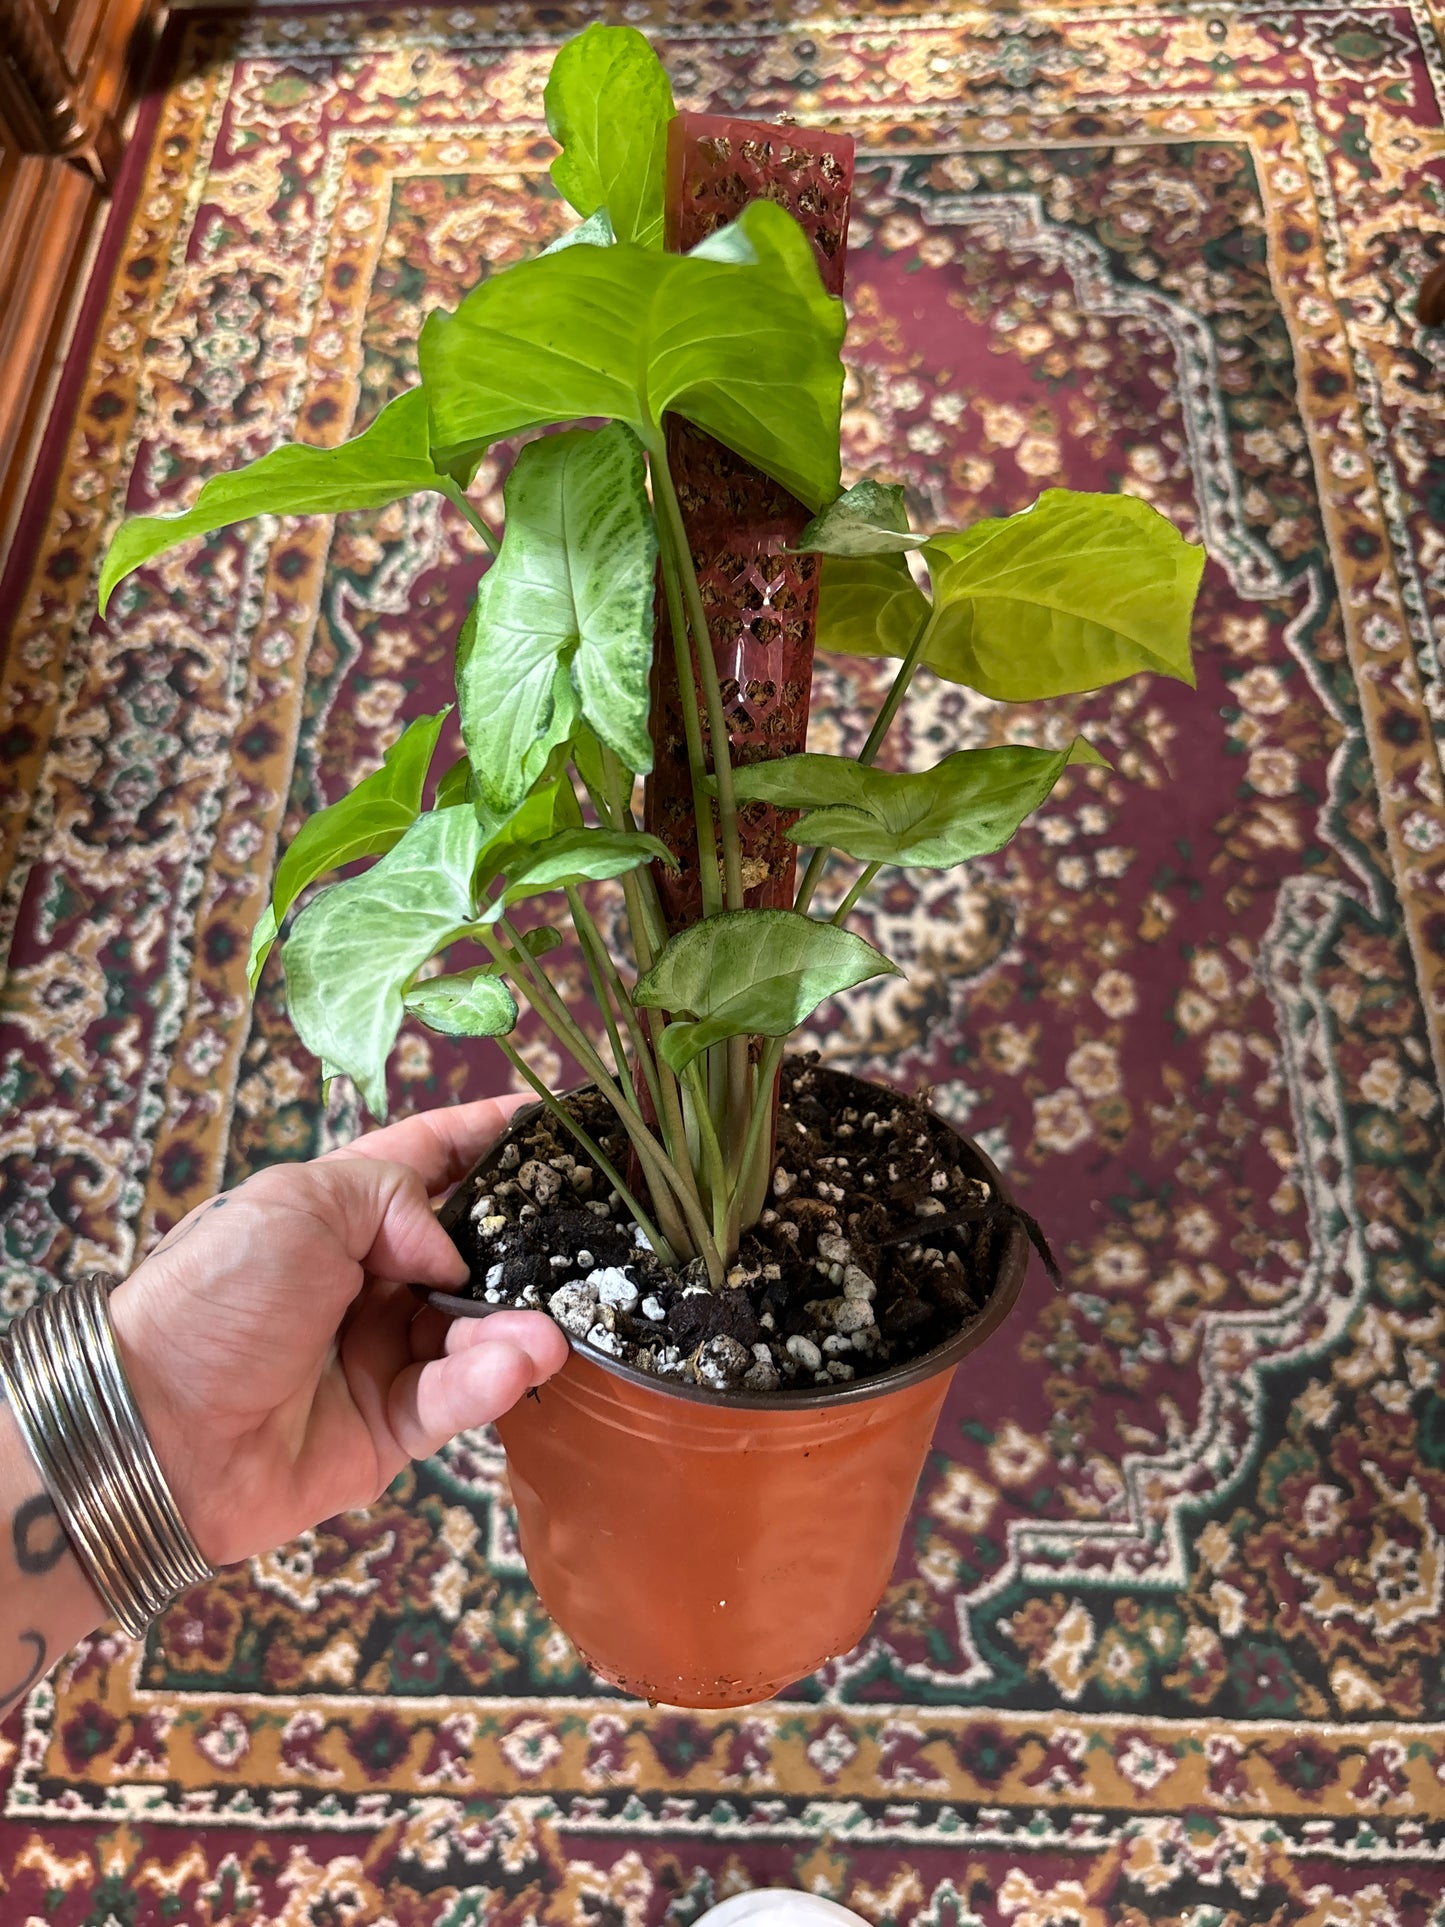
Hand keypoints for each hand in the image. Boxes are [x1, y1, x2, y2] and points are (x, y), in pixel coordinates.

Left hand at [109, 1097, 568, 1566]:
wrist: (154, 1425)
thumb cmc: (216, 1295)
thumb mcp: (299, 1201)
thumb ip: (393, 1197)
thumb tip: (450, 1250)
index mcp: (339, 1210)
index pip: (431, 1158)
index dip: (490, 1137)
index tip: (560, 1119)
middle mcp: (370, 1277)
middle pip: (470, 1249)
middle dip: (525, 1243)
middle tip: (590, 1237)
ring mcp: (383, 1352)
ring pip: (474, 1329)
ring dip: (513, 1325)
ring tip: (545, 1331)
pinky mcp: (390, 1426)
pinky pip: (454, 1398)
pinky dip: (489, 1378)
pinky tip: (517, 1361)